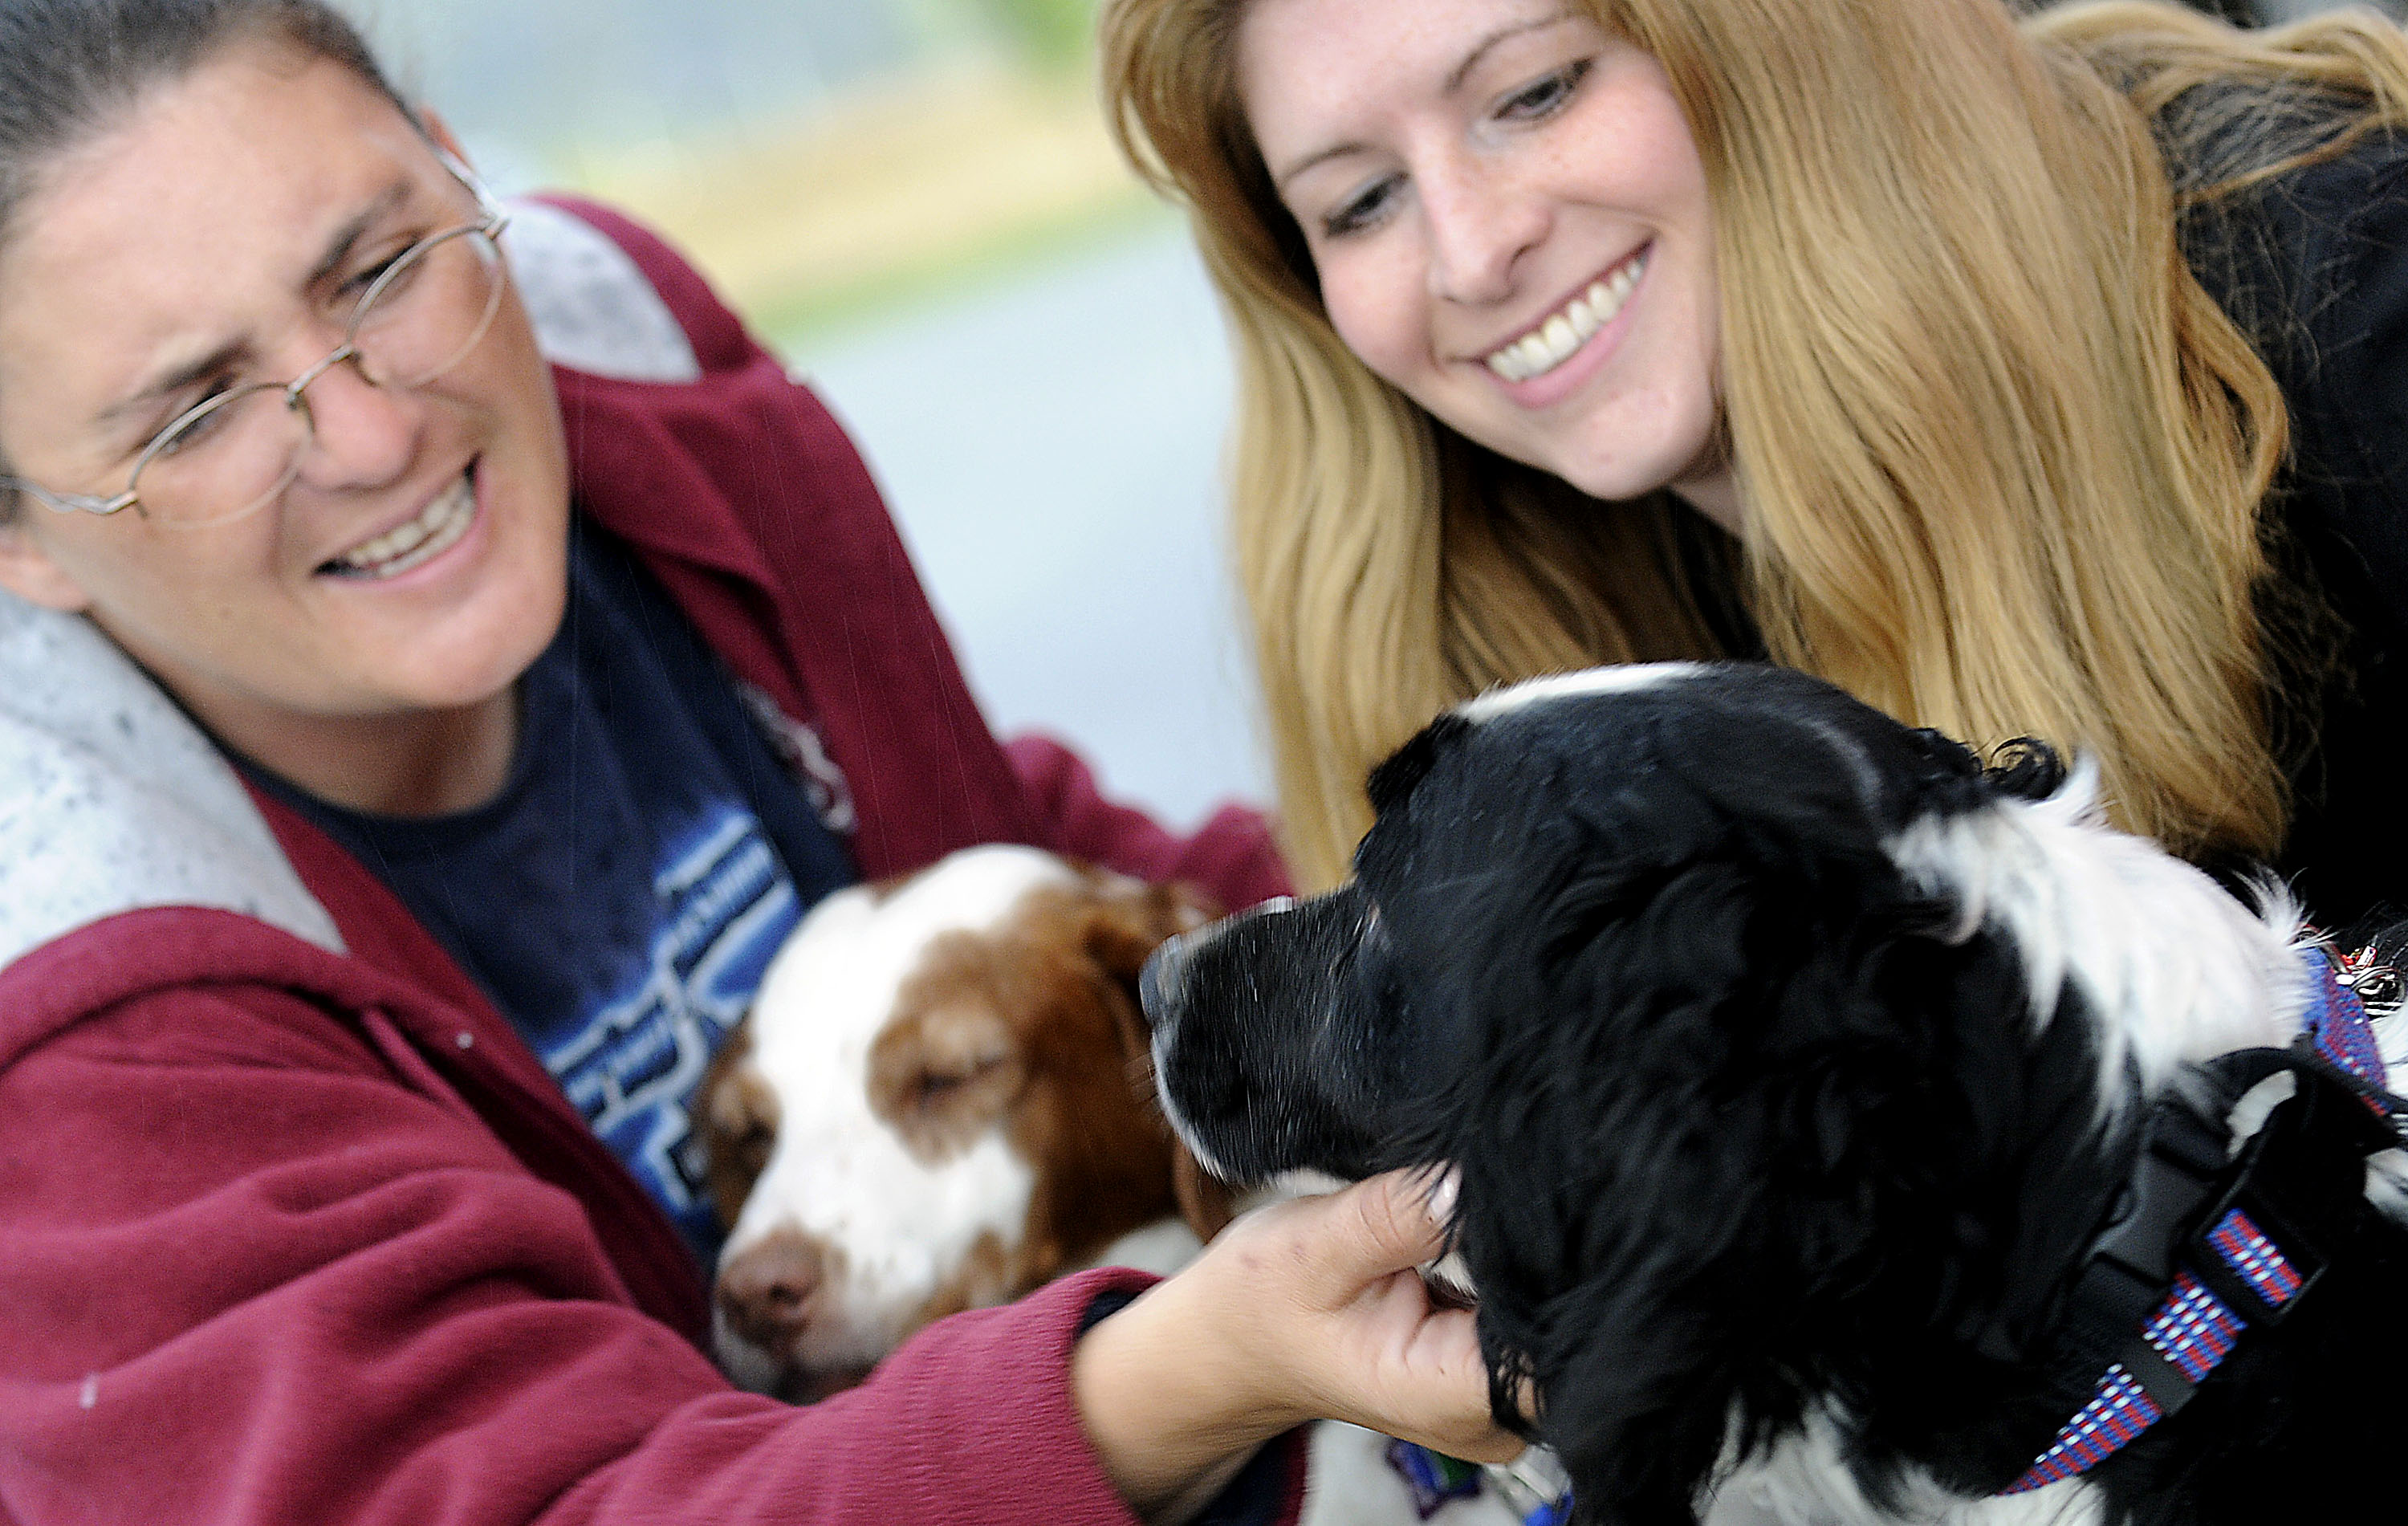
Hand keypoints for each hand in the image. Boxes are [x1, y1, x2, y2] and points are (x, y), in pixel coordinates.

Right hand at [1071, 1169, 1520, 1523]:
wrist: (1238, 1341)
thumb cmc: (1263, 1302)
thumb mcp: (1316, 1246)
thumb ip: (1397, 1217)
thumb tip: (1470, 1180)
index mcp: (1447, 1397)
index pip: (1557, 1349)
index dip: (1561, 1270)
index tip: (1532, 1199)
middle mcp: (1490, 1414)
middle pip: (1567, 1328)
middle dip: (1541, 1249)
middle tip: (1496, 1181)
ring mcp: (1498, 1396)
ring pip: (1556, 1313)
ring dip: (1525, 1252)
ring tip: (1469, 1203)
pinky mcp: (1496, 1366)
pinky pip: (1533, 1308)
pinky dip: (1510, 1263)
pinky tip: (1475, 1229)